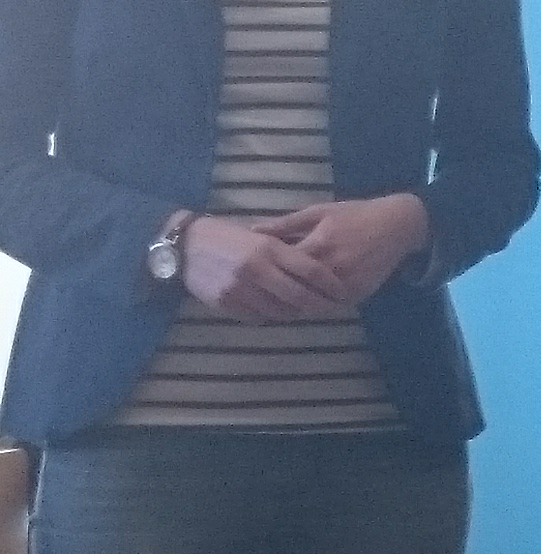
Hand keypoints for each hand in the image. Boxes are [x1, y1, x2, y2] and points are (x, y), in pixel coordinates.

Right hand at [177, 214, 338, 320]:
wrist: (185, 245)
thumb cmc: (229, 237)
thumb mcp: (261, 236)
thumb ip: (287, 250)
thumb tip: (320, 268)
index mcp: (269, 248)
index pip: (311, 271)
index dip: (332, 285)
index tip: (344, 293)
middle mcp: (256, 269)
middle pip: (300, 296)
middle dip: (321, 306)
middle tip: (333, 310)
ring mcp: (239, 288)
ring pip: (280, 311)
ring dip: (297, 314)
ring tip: (308, 312)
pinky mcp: (224, 303)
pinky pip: (257, 317)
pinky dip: (271, 316)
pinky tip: (279, 312)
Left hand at [254, 193, 430, 304]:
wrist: (398, 224)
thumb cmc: (355, 214)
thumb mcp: (319, 212)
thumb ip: (285, 224)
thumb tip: (252, 231)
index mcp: (317, 245)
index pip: (281, 268)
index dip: (264, 275)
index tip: (252, 277)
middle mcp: (332, 268)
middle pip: (294, 291)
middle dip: (276, 295)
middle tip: (260, 297)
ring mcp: (346, 283)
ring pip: (311, 304)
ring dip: (294, 307)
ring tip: (277, 305)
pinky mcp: (359, 293)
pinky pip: (331, 308)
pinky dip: (316, 309)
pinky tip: (304, 306)